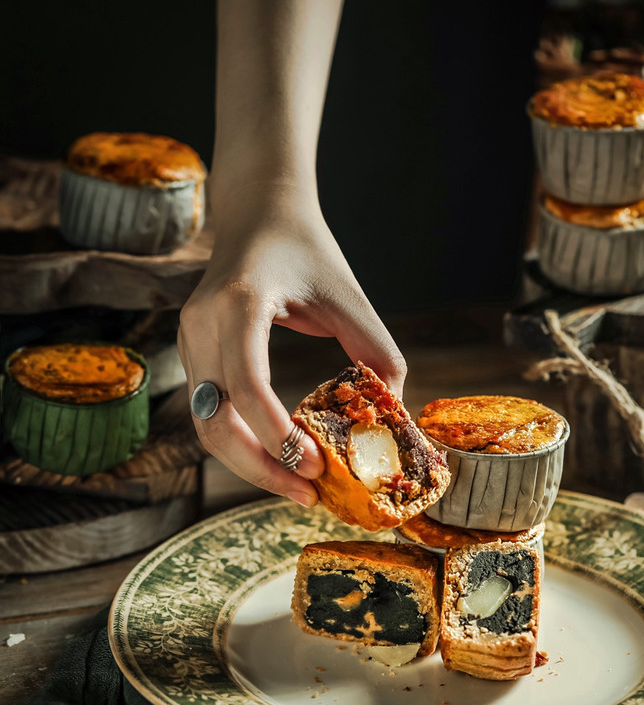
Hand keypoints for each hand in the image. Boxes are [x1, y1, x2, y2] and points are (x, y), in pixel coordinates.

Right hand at [178, 187, 406, 506]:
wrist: (258, 210)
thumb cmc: (306, 249)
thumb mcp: (349, 296)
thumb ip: (376, 353)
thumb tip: (394, 418)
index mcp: (239, 301)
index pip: (244, 382)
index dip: (275, 432)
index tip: (315, 464)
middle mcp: (201, 323)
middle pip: (214, 420)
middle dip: (260, 467)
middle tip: (308, 494)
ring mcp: (189, 340)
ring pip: (207, 425)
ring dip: (250, 464)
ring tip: (298, 486)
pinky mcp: (191, 354)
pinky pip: (211, 412)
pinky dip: (244, 443)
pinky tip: (282, 458)